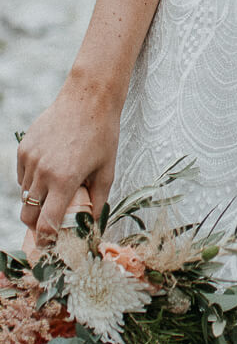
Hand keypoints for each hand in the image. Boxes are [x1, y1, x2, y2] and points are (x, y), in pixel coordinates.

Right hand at [17, 89, 119, 244]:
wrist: (88, 98)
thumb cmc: (102, 134)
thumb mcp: (107, 170)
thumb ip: (98, 202)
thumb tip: (94, 226)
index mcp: (65, 180)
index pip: (47, 224)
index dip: (46, 240)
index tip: (49, 246)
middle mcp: (43, 172)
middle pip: (28, 215)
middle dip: (37, 225)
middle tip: (50, 224)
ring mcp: (30, 159)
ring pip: (25, 195)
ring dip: (37, 200)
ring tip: (56, 189)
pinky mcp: (23, 148)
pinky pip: (22, 176)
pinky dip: (32, 180)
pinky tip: (50, 169)